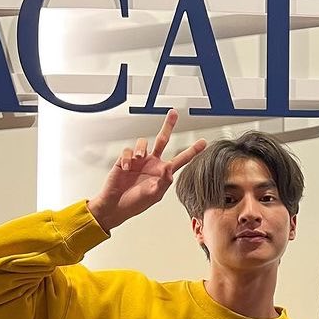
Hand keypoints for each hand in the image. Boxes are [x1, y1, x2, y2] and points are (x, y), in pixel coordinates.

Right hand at [87, 109, 205, 230]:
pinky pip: (128, 151)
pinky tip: (127, 168)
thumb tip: (169, 169)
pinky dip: (128, 158)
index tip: (203, 142)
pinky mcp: (126, 160)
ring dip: (141, 149)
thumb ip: (163, 182)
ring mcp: (139, 161)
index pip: (180, 159)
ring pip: (143, 143)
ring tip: (139, 159)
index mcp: (163, 173)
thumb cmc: (135, 203)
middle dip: (168, 126)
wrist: (116, 205)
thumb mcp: (153, 195)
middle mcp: (152, 164)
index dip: (192, 151)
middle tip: (173, 113)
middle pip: (162, 140)